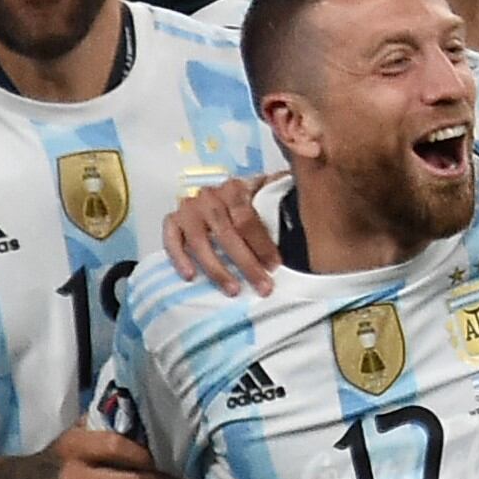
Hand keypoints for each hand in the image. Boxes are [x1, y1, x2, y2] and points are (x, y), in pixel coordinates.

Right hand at [165, 173, 277, 294]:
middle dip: (247, 263)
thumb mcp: (264, 195)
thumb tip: (307, 215)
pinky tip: (191, 276)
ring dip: (217, 269)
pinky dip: (179, 258)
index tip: (274, 266)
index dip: (262, 244)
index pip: (248, 219)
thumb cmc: (246, 201)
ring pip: (200, 241)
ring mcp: (189, 209)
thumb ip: (278, 201)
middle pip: (227, 233)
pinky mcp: (172, 221)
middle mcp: (210, 197)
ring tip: (233, 289)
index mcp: (235, 189)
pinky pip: (172, 240)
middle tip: (262, 286)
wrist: (216, 193)